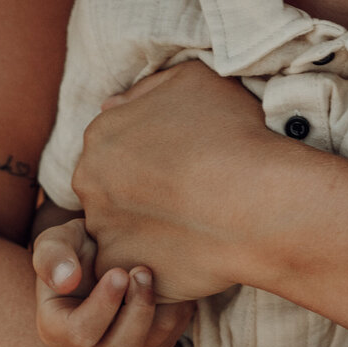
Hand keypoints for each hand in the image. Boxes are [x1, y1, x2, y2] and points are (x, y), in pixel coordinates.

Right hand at [32, 218, 193, 346]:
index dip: (103, 305)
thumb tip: (66, 281)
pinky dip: (173, 316)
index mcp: (55, 330)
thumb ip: (52, 255)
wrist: (100, 256)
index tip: (119, 272)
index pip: (79, 332)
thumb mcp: (55, 241)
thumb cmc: (74, 248)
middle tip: (143, 271)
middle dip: (137, 310)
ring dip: (159, 312)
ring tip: (157, 274)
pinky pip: (165, 343)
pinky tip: (170, 287)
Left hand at [73, 62, 272, 300]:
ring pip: (117, 228)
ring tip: (192, 227)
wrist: (257, 203)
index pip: (115, 146)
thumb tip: (112, 103)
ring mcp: (100, 228)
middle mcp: (89, 180)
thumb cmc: (232, 136)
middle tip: (187, 197)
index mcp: (102, 134)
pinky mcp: (118, 266)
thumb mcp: (194, 80)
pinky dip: (151, 263)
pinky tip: (186, 254)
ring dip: (146, 228)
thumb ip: (147, 88)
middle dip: (141, 192)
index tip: (183, 165)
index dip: (151, 155)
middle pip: (109, 187)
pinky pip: (127, 266)